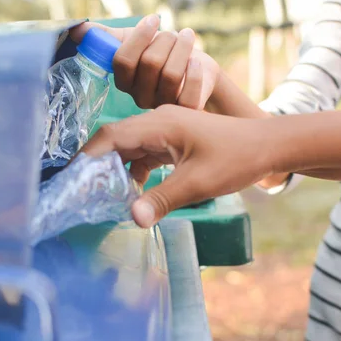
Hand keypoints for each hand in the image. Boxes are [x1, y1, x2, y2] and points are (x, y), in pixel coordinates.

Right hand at [69, 15, 219, 109]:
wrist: (196, 68)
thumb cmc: (161, 52)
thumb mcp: (133, 41)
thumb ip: (104, 37)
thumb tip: (77, 29)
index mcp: (125, 81)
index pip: (123, 61)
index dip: (138, 37)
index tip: (153, 19)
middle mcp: (140, 97)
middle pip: (150, 64)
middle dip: (164, 40)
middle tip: (173, 34)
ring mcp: (163, 106)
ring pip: (170, 75)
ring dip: (181, 48)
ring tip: (187, 37)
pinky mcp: (186, 111)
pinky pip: (189, 93)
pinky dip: (194, 72)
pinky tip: (196, 60)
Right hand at [80, 105, 274, 227]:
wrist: (268, 146)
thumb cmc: (237, 158)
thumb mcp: (198, 183)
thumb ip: (162, 199)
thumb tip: (132, 218)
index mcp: (160, 123)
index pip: (111, 136)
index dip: (88, 156)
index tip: (71, 178)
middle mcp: (158, 122)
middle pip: (116, 140)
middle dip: (98, 165)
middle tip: (82, 192)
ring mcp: (166, 130)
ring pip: (130, 148)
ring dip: (117, 170)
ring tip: (103, 196)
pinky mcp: (174, 141)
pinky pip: (145, 154)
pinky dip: (135, 171)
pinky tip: (133, 192)